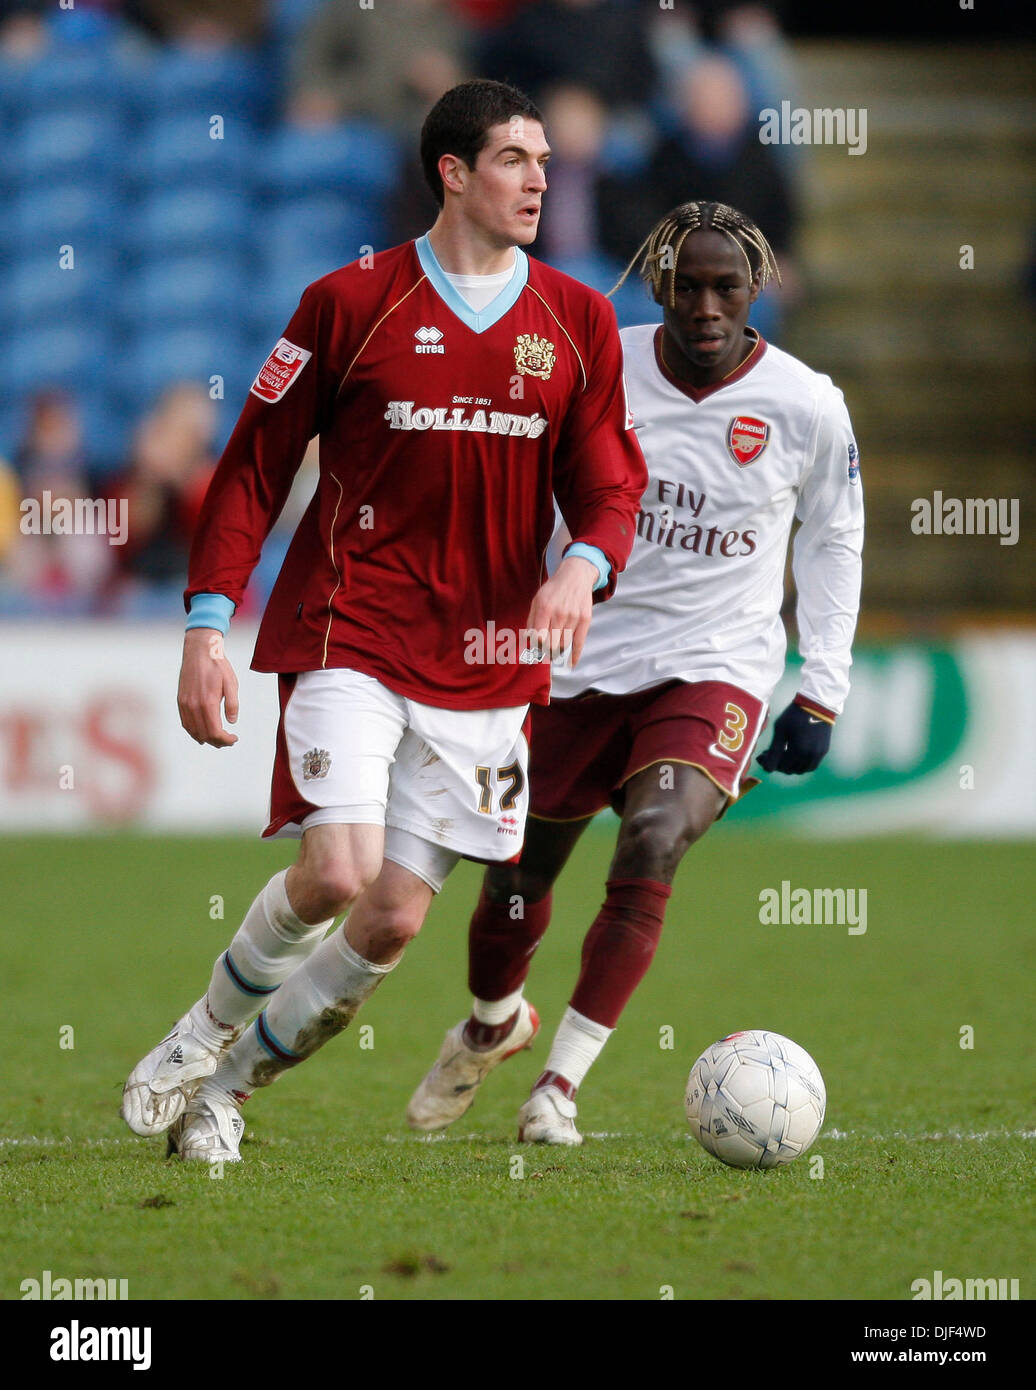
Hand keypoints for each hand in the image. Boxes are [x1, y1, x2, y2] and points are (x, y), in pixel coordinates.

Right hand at [177, 629, 239, 746]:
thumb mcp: (232, 683)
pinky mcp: (180, 700)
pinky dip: (194, 731)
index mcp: (208, 702)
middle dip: (218, 742)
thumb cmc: (218, 665)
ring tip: (218, 739)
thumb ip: (232, 704)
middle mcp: (194, 705)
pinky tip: (202, 732)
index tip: (234, 738)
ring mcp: (185, 703)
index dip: (225, 740)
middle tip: (228, 740)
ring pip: (193, 731)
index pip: (215, 732)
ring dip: (205, 738)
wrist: (199, 650)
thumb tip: (232, 721)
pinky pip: (185, 722)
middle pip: (204, 734)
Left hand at [524, 554, 595, 665]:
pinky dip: (574, 656)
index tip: (535, 651)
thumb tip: (528, 641)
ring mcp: (574, 617)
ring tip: (555, 653)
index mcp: (545, 608)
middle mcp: (560, 613)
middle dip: (547, 652)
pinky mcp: (586, 619)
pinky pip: (579, 643)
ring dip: (558, 652)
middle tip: (545, 654)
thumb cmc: (554, 590)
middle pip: (552, 644)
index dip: (536, 647)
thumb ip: (531, 620)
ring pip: (564, 645)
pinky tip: (570, 663)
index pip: (539, 637)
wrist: (576, 575)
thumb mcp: (537, 600)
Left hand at [757, 701, 830, 774]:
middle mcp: (809, 756)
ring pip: (801, 770)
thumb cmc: (794, 715)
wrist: (817, 704)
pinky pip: (810, 765)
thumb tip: (766, 768)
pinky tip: (794, 755)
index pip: (780, 767)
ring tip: (783, 754)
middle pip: (789, 770)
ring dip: (790, 766)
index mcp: (798, 750)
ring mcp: (818, 755)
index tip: (762, 755)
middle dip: (778, 764)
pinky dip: (801, 764)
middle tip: (771, 753)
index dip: (768, 763)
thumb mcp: (780, 729)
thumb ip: (774, 750)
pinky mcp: (823, 751)